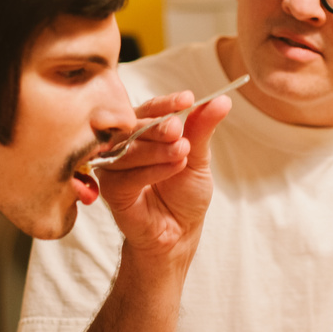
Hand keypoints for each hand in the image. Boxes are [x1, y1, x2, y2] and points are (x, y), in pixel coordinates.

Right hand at [94, 91, 229, 268]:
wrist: (179, 233)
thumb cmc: (184, 195)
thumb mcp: (198, 158)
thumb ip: (202, 129)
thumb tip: (221, 101)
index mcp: (142, 133)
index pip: (149, 110)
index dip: (166, 104)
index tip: (187, 99)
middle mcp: (124, 146)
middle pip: (134, 126)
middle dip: (159, 126)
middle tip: (178, 130)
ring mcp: (114, 167)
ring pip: (129, 149)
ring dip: (158, 149)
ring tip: (183, 152)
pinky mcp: (111, 190)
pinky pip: (126, 176)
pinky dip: (152, 170)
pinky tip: (174, 168)